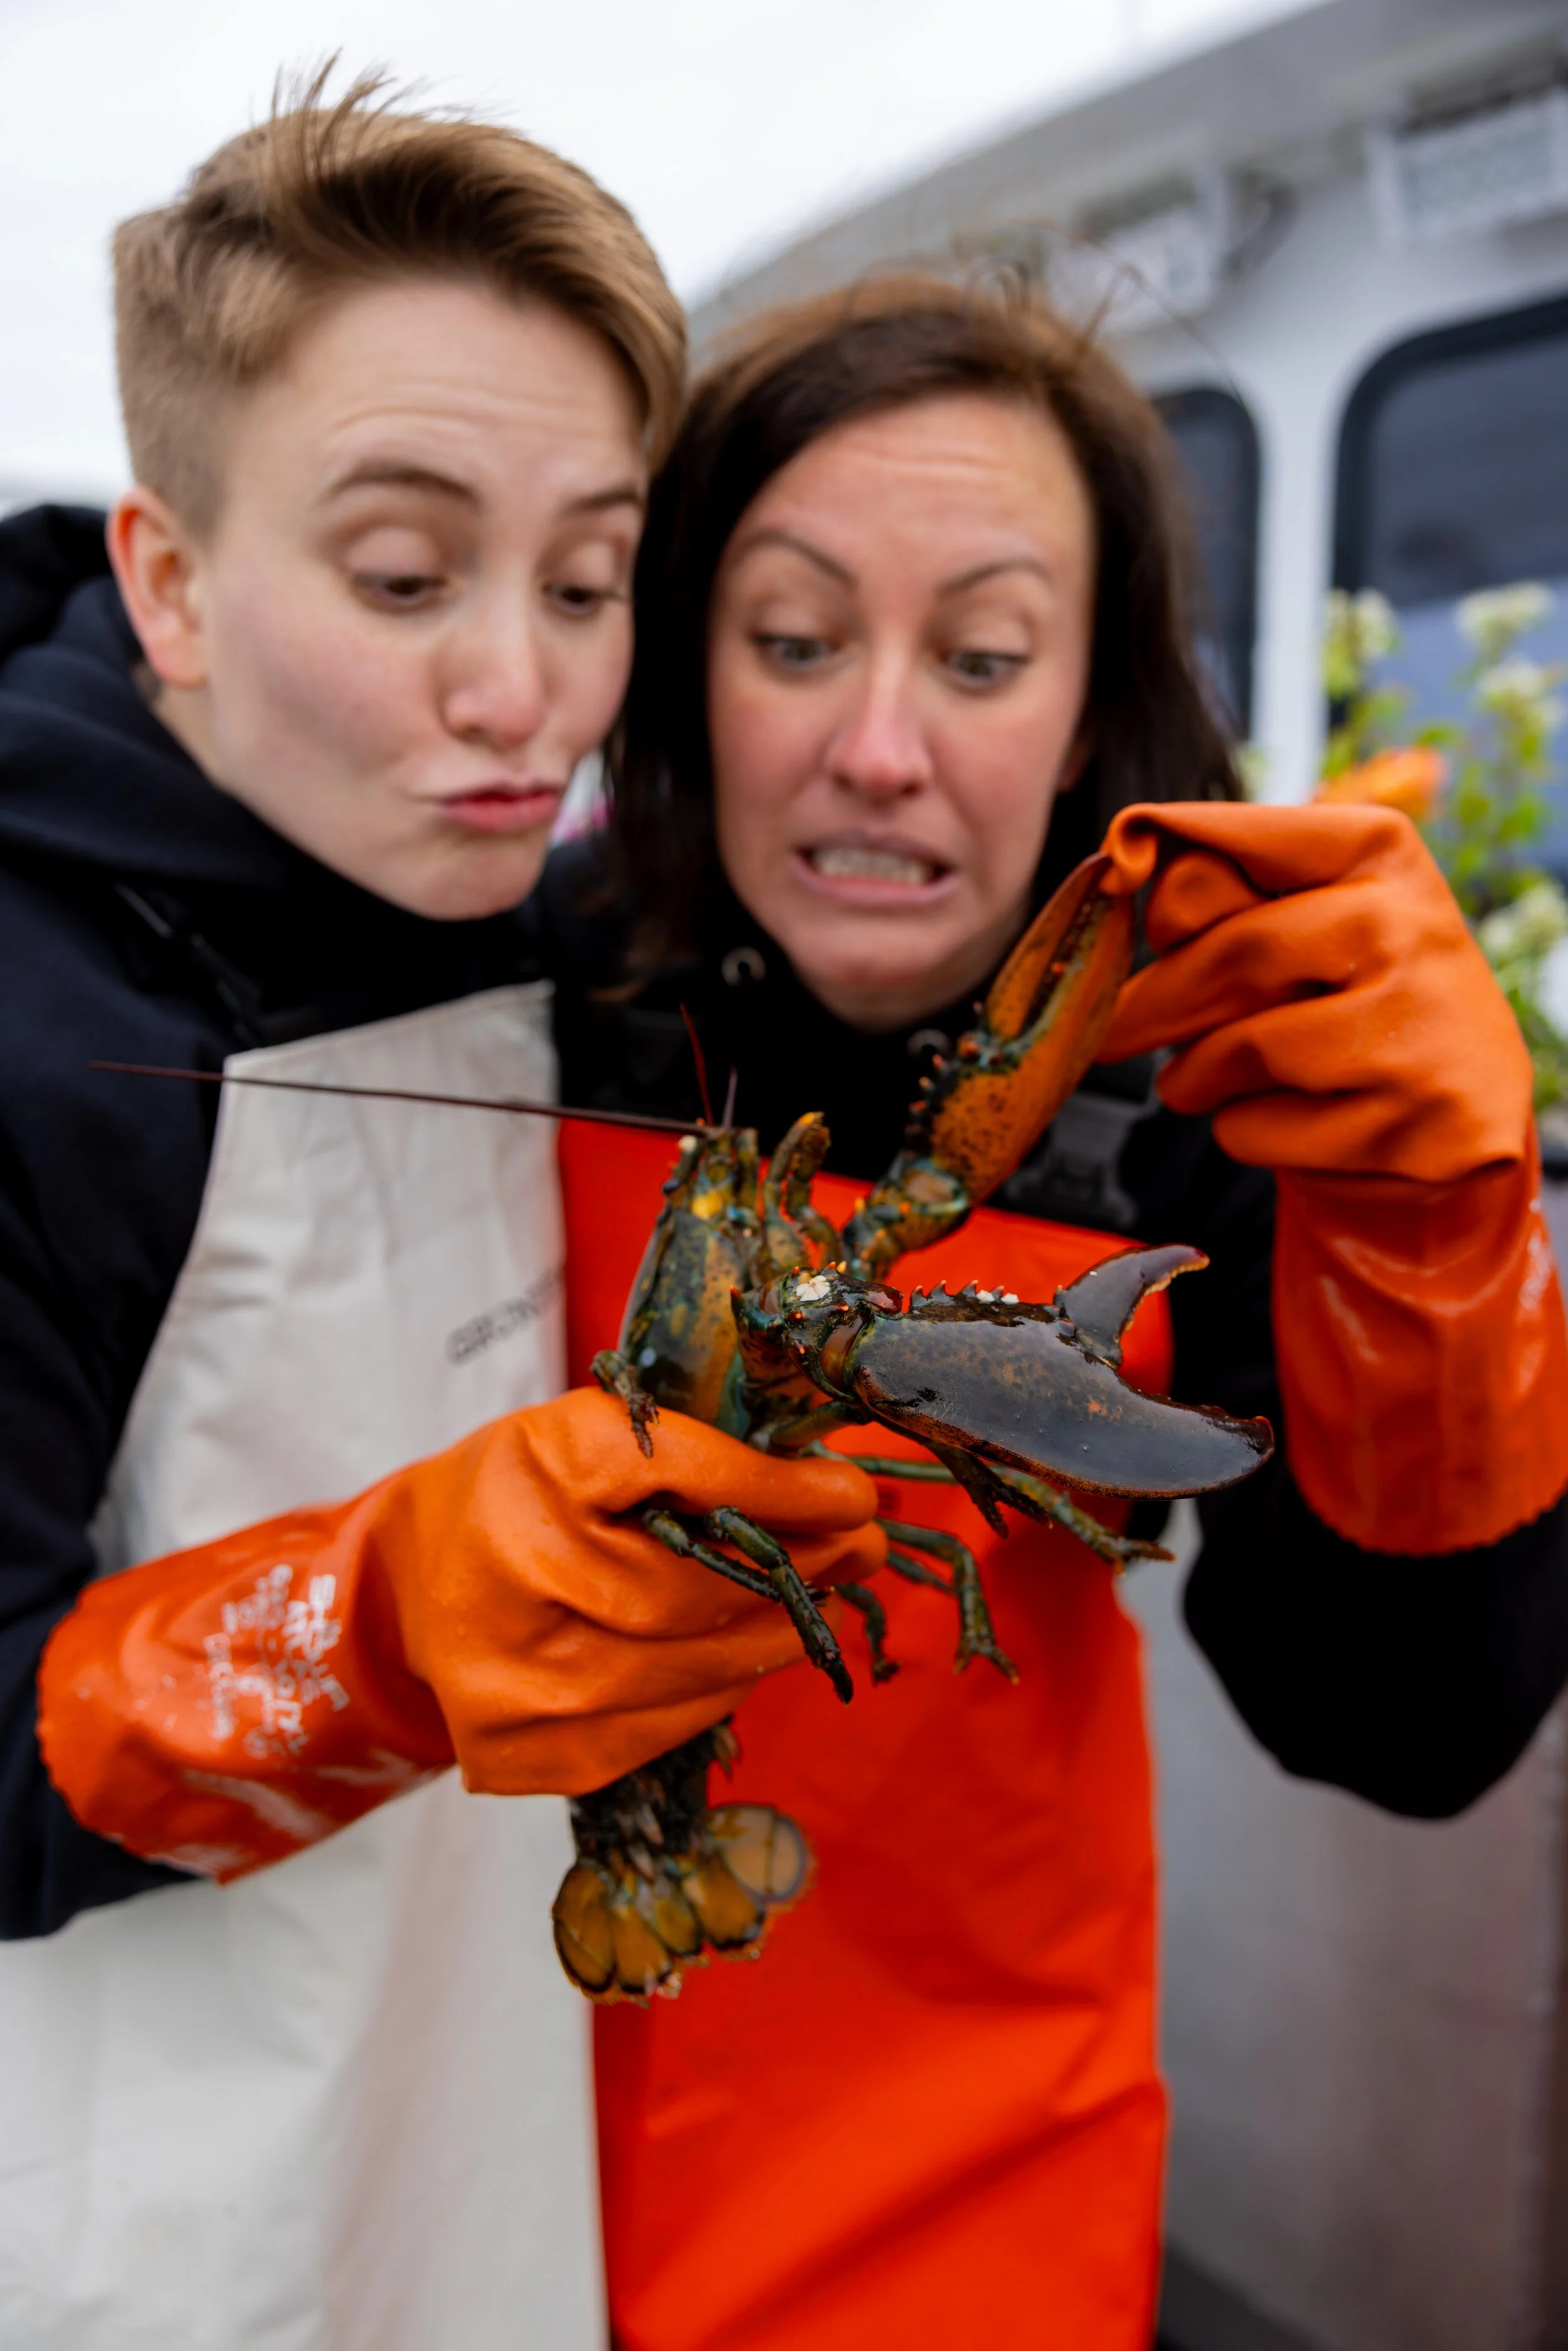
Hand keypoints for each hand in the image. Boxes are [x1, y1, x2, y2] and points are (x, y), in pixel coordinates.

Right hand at [39, 1390, 883, 1876]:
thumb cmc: (516, 1493)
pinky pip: (664, 1727)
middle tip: (861, 1547)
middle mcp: (514, 1575)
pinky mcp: (526, 1753)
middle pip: (694, 1590)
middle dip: (798, 1569)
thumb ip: (691, 1449)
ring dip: (777, 1635)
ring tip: (824, 1598)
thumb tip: (831, 1484)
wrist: (404, 1590)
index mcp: (533, 1468)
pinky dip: (722, 1689)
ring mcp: (515, 1681)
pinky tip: (752, 1652)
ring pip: (691, 1670)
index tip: (856, 1492)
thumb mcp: (584, 1433)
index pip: (682, 1477)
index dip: (783, 1490)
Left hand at [1098, 801, 1530, 1179]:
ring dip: (1192, 1076)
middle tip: (1110, 1033)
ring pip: (1241, 1048)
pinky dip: (1243, 1132)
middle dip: (1151, 1004)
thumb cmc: (1351, 997)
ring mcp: (1420, 1030)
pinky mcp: (1411, 1126)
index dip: (1162, 876)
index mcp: (1377, 851)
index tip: (1117, 882)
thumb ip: (1223, 888)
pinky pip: (1260, 1128)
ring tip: (1197, 1080)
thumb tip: (1122, 860)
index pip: (1235, 841)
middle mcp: (1408, 927)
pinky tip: (1282, 1121)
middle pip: (1231, 954)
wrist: (1462, 1107)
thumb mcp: (1308, 917)